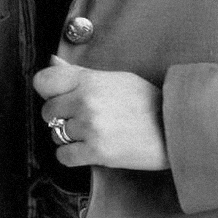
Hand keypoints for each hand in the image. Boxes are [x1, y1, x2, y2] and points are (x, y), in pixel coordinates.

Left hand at [33, 56, 166, 170]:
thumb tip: (52, 60)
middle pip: (47, 112)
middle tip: (81, 120)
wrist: (174, 128)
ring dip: (69, 138)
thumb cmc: (147, 102)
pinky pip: (63, 156)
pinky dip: (72, 156)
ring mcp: (90, 127)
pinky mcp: (96, 152)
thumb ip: (80, 73)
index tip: (59, 97)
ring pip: (55, 135)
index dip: (48, 92)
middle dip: (60, 117)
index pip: (44, 81)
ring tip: (91, 134)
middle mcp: (86, 101)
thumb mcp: (115, 78)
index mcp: (89, 80)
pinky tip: (88, 150)